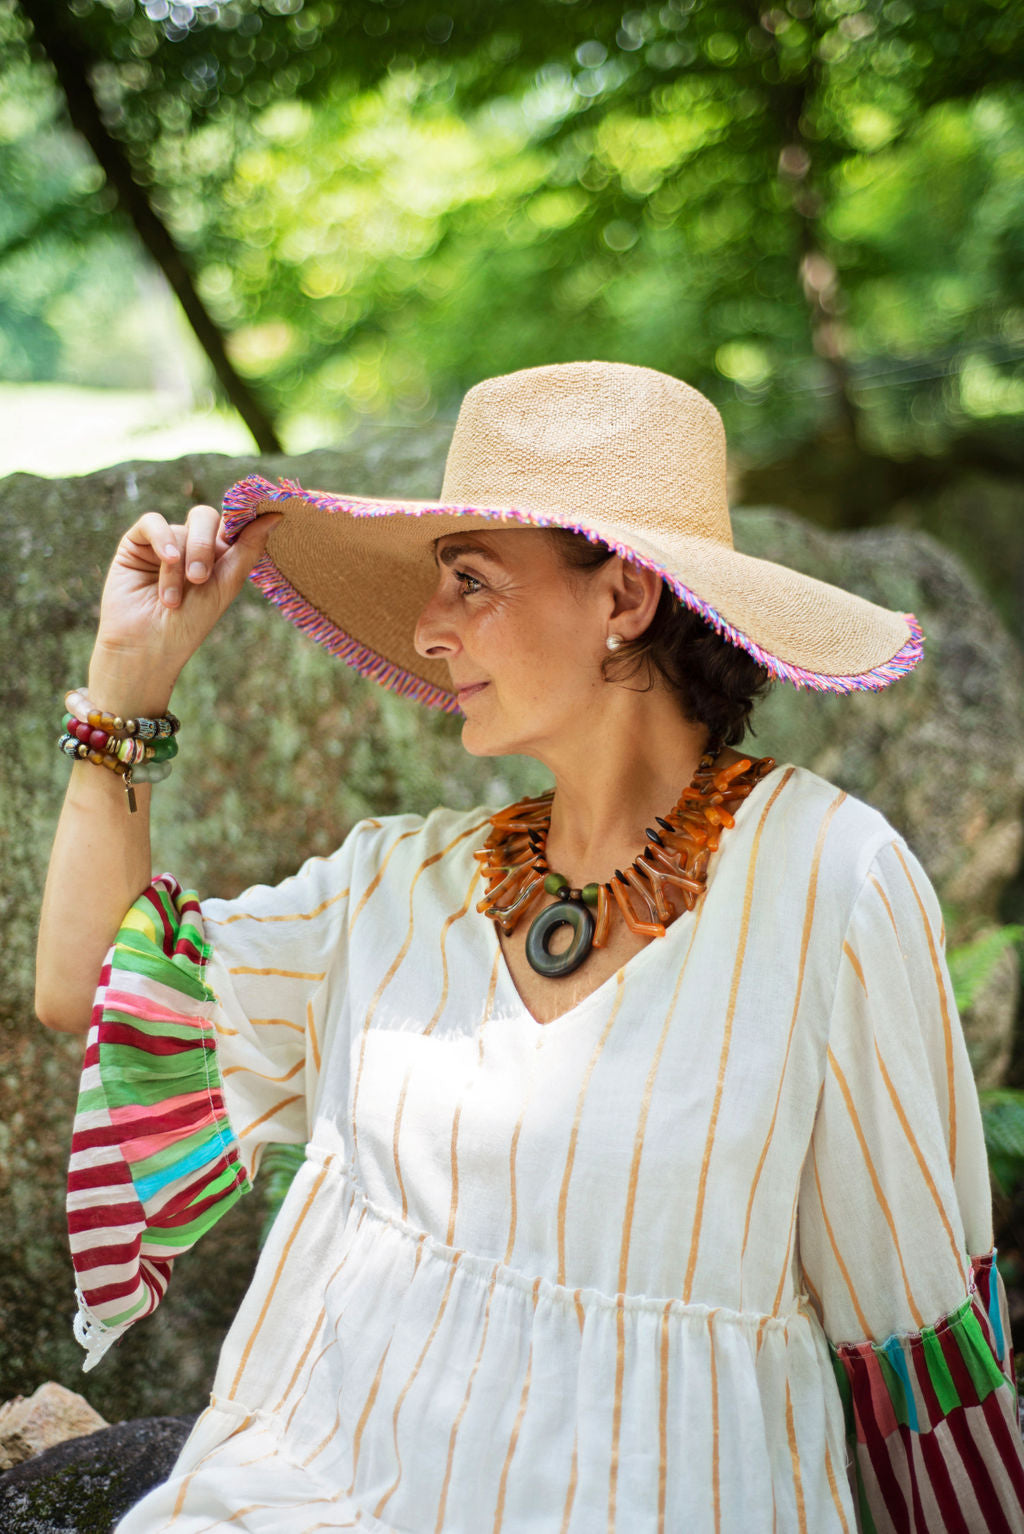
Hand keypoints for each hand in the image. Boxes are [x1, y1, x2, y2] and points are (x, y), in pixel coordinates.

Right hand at [90, 503, 280, 708]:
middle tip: (198, 579)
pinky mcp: (136, 543)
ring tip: (171, 599)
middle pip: (205, 517)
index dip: (241, 516)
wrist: (147, 646)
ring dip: (178, 566)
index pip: (231, 522)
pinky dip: (161, 540)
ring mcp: (164, 542)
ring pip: (179, 529)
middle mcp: (191, 545)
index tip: (261, 512)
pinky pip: (152, 522)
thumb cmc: (189, 624)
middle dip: (203, 547)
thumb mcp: (226, 585)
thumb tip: (276, 514)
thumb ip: (248, 548)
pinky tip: (165, 560)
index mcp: (218, 555)